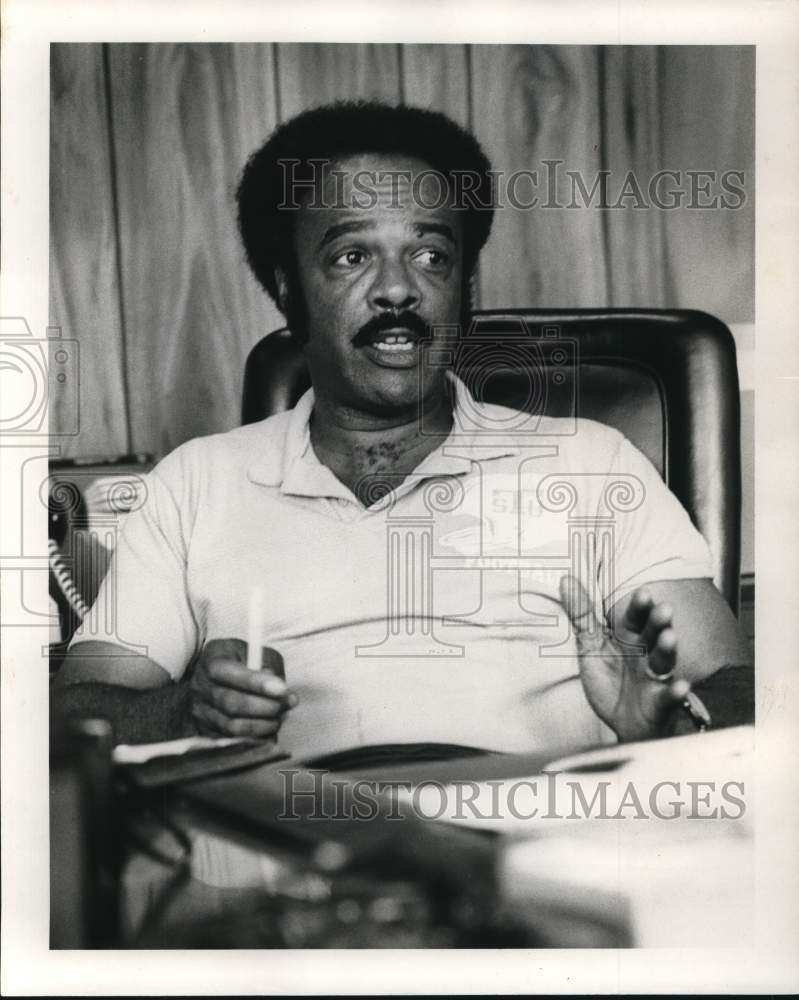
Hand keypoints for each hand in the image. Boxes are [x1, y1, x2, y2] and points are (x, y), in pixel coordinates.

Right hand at [187, 637, 296, 739]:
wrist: (219, 676)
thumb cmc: (244, 662)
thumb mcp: (258, 653)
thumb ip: (269, 667)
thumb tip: (279, 691)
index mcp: (213, 660)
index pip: (229, 673)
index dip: (256, 683)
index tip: (282, 689)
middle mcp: (202, 687)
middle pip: (231, 703)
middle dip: (266, 706)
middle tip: (288, 703)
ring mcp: (202, 711)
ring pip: (232, 726)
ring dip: (263, 725)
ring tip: (280, 717)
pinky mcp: (208, 731)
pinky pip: (233, 741)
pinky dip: (256, 738)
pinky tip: (270, 731)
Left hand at [559, 575, 690, 741]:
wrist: (622, 723)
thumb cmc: (612, 681)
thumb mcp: (592, 646)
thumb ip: (582, 614)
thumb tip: (566, 579)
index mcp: (630, 639)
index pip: (635, 618)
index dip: (640, 607)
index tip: (643, 593)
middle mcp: (646, 655)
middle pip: (654, 635)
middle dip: (658, 622)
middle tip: (663, 609)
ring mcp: (655, 679)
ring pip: (664, 661)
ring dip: (668, 650)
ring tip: (670, 638)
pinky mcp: (661, 704)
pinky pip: (669, 697)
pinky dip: (675, 692)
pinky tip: (680, 686)